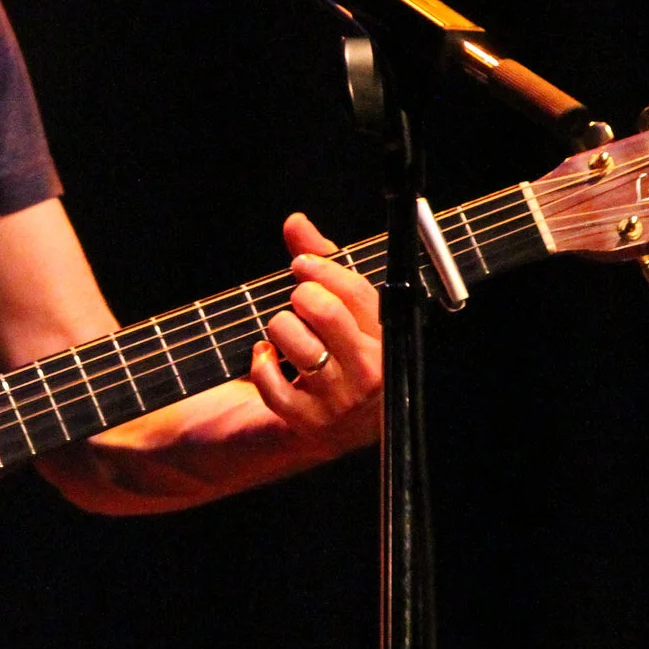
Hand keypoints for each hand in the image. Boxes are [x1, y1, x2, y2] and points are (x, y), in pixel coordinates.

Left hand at [247, 212, 382, 453]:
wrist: (338, 427)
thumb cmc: (341, 353)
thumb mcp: (343, 308)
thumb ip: (321, 261)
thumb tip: (296, 221)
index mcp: (388, 340)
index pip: (355, 292)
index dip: (320, 268)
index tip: (301, 265)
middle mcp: (371, 372)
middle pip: (324, 312)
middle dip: (301, 297)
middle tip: (299, 302)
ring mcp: (341, 401)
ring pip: (293, 341)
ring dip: (279, 329)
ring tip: (287, 335)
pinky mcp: (309, 423)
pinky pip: (270, 381)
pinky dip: (260, 363)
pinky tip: (268, 357)